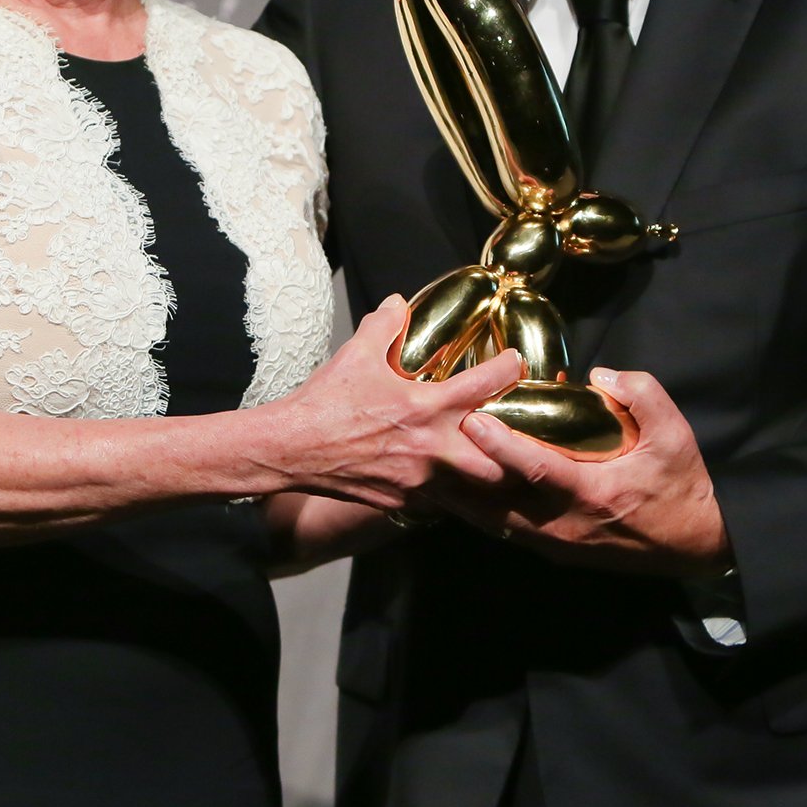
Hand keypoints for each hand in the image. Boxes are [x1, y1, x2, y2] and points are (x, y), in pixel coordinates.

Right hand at [264, 296, 522, 514]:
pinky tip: (448, 483)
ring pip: (472, 490)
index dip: (508, 369)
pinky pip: (438, 504)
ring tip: (492, 465)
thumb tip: (399, 303)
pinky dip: (448, 494)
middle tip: (515, 432)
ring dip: (483, 477)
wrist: (291, 449)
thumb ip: (384, 324)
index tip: (515, 363)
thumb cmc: (324, 402)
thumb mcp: (356, 353)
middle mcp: (430, 448)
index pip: (484, 385)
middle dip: (512, 449)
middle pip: (497, 460)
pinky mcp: (401, 503)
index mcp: (425, 406)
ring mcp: (418, 482)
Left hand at [444, 368, 730, 576]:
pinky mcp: (558, 554)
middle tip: (429, 449)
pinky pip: (510, 533)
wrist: (698, 543)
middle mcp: (567, 526)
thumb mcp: (675, 433)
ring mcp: (559, 545)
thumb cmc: (683, 484)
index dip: (500, 447)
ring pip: (498, 524)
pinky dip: (483, 515)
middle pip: (499, 504)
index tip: (471, 421)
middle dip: (462, 478)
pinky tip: (461, 497)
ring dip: (465, 500)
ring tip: (430, 474)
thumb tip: (600, 374)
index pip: (536, 469)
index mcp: (593, 494)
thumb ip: (640, 394)